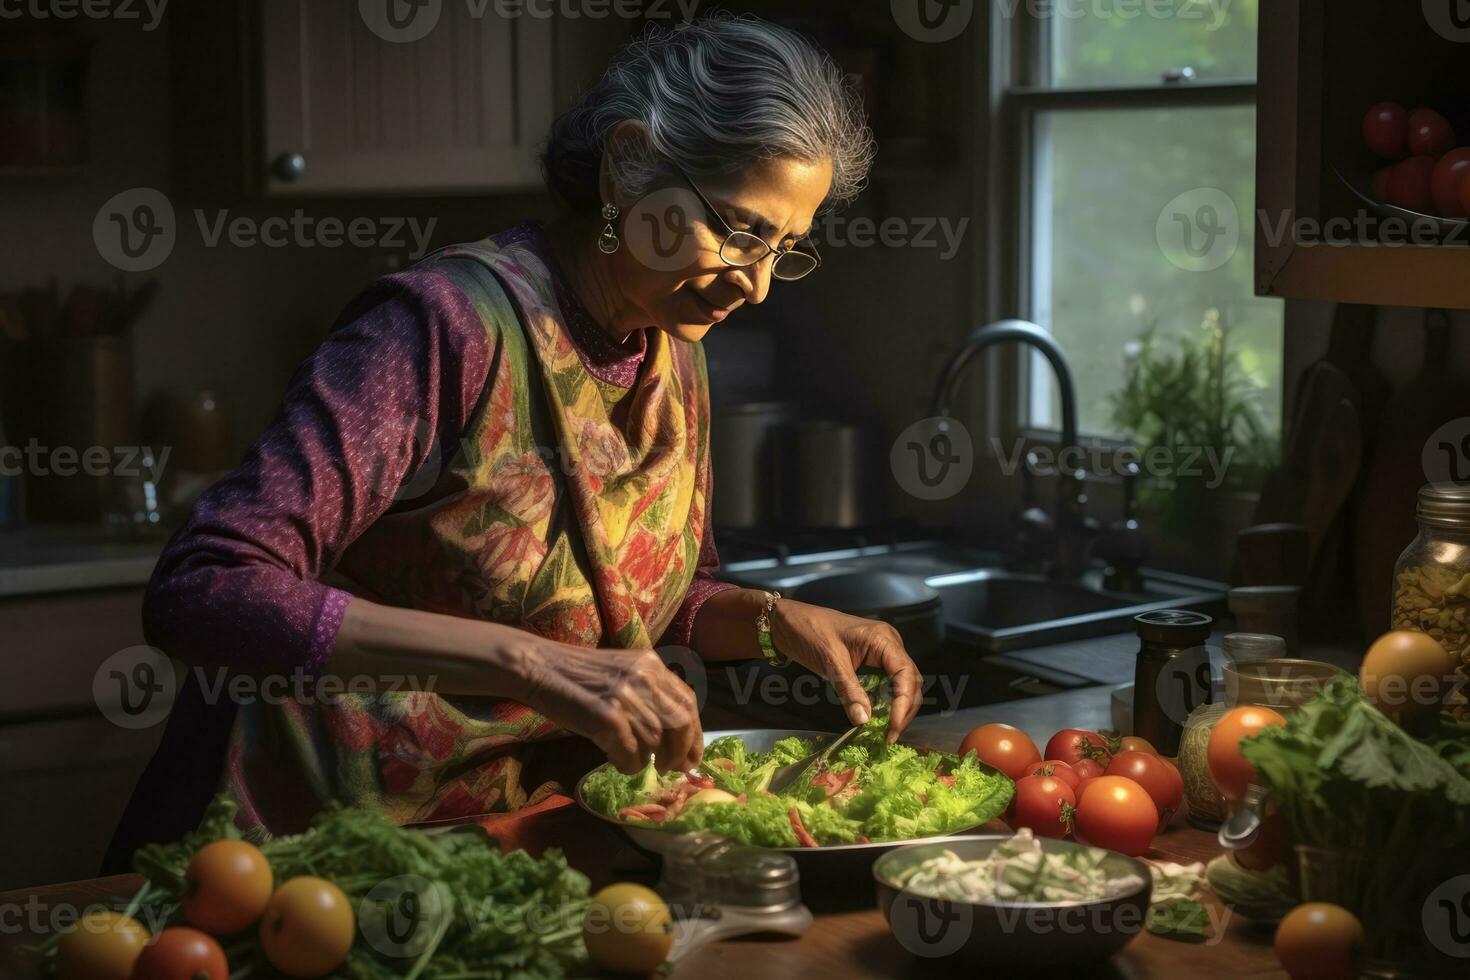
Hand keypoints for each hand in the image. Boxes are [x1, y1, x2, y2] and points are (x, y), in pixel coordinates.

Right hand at [513, 644, 701, 774]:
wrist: (537, 666)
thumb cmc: (575, 673)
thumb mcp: (621, 672)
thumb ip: (647, 692)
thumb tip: (671, 736)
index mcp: (651, 664)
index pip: (688, 702)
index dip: (696, 734)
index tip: (693, 757)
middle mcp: (644, 678)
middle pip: (680, 724)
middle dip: (681, 753)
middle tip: (673, 769)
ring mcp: (626, 697)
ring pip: (654, 744)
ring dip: (646, 760)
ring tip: (629, 759)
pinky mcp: (607, 717)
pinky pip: (631, 754)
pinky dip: (628, 765)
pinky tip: (616, 760)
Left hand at [768, 599, 922, 740]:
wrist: (788, 621)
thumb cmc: (809, 631)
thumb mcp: (830, 662)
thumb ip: (849, 690)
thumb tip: (865, 721)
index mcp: (883, 639)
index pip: (906, 674)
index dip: (903, 703)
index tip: (892, 728)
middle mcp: (889, 644)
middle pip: (909, 681)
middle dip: (904, 710)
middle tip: (890, 736)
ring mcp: (882, 652)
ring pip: (901, 684)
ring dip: (897, 708)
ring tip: (887, 731)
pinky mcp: (872, 661)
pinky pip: (886, 683)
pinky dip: (885, 702)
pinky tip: (878, 717)